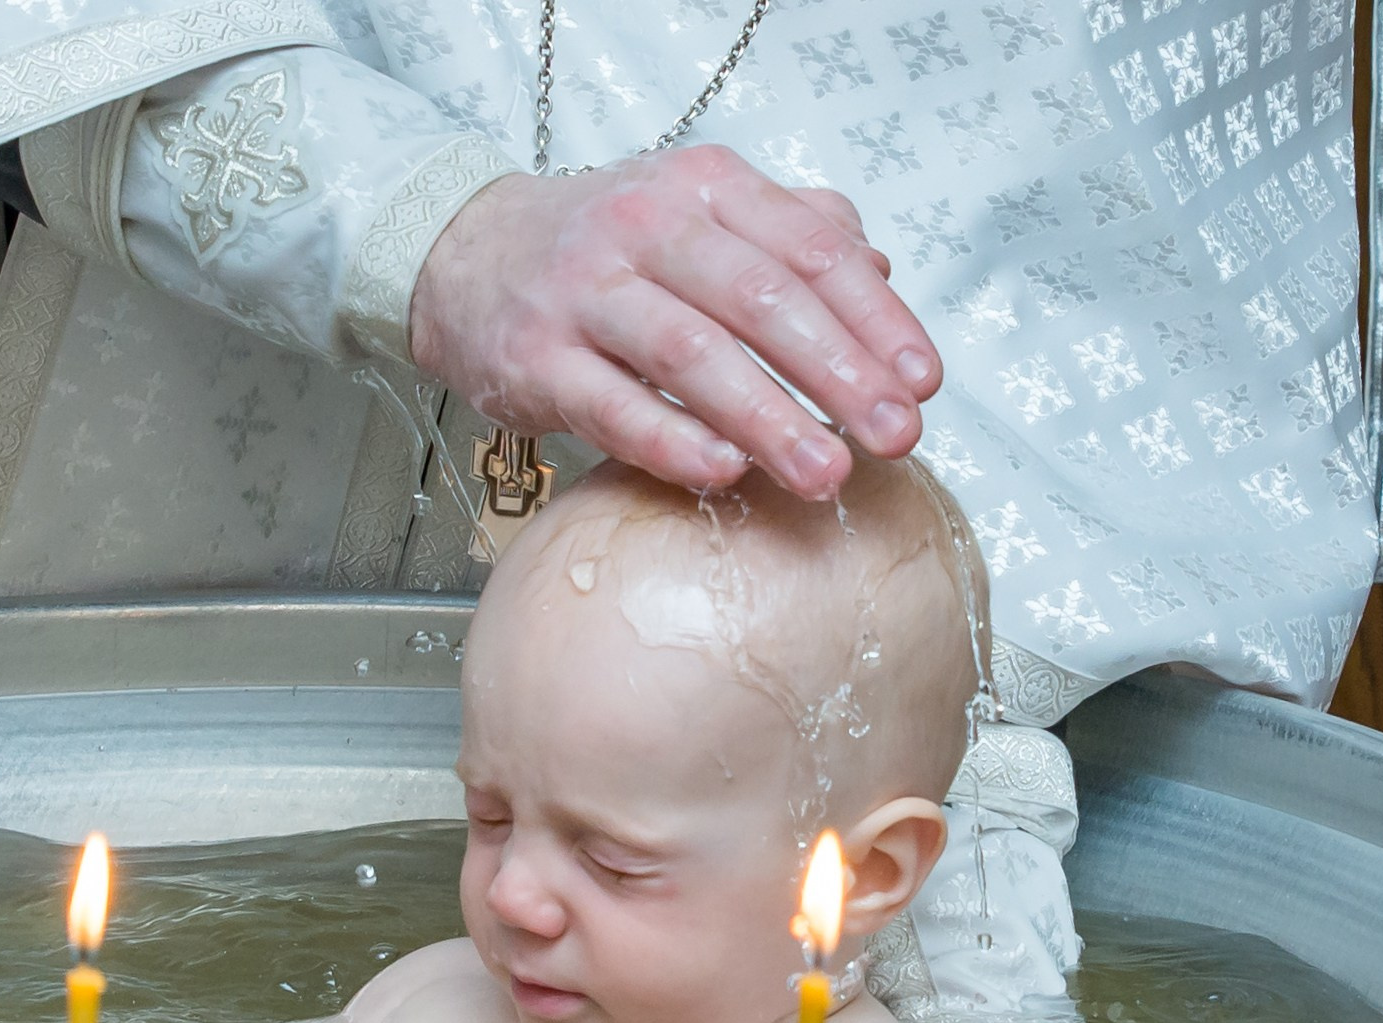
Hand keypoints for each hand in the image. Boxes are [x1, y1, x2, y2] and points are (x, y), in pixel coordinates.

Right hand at [408, 148, 940, 498]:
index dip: (875, 320)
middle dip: (839, 373)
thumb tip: (879, 277)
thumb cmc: (602, 249)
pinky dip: (672, 440)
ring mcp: (583, 294)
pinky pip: (612, 406)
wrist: (462, 256)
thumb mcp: (699, 213)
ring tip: (826, 474)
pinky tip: (727, 472)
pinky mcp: (534, 359)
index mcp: (704, 188)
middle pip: (759, 301)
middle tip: (894, 438)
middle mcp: (644, 227)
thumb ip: (791, 234)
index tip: (921, 383)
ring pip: (691, 354)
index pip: (809, 250)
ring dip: (769, 418)